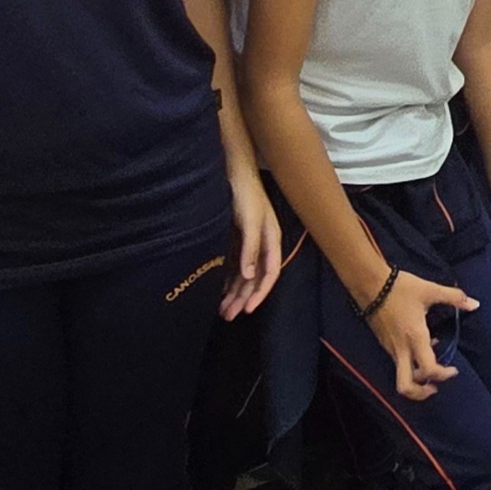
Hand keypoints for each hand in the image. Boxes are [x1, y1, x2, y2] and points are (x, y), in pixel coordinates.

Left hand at [222, 166, 282, 318]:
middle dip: (243, 298)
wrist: (233, 173)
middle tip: (229, 316)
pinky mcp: (237, 241)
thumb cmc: (245, 195)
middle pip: (255, 279)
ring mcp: (250, 244)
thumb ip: (250, 248)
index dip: (260, 293)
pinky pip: (234, 267)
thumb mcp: (250, 221)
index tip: (248, 310)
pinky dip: (228, 281)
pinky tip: (219, 291)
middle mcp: (262, 245)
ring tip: (222, 310)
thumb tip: (249, 276)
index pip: (270, 273)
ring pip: (244, 275)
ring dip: (235, 293)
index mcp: (271, 241)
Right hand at [366, 269, 479, 400]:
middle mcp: (401, 348)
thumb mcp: (430, 290)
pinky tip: (421, 347)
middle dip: (421, 393)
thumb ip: (455, 298)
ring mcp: (390, 348)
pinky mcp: (384, 344)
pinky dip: (410, 364)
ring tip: (431, 369)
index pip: (428, 370)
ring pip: (401, 377)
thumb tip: (475, 304)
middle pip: (405, 386)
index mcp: (415, 337)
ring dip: (417, 379)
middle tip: (435, 386)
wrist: (369, 283)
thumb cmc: (400, 287)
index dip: (442, 375)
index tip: (453, 370)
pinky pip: (398, 363)